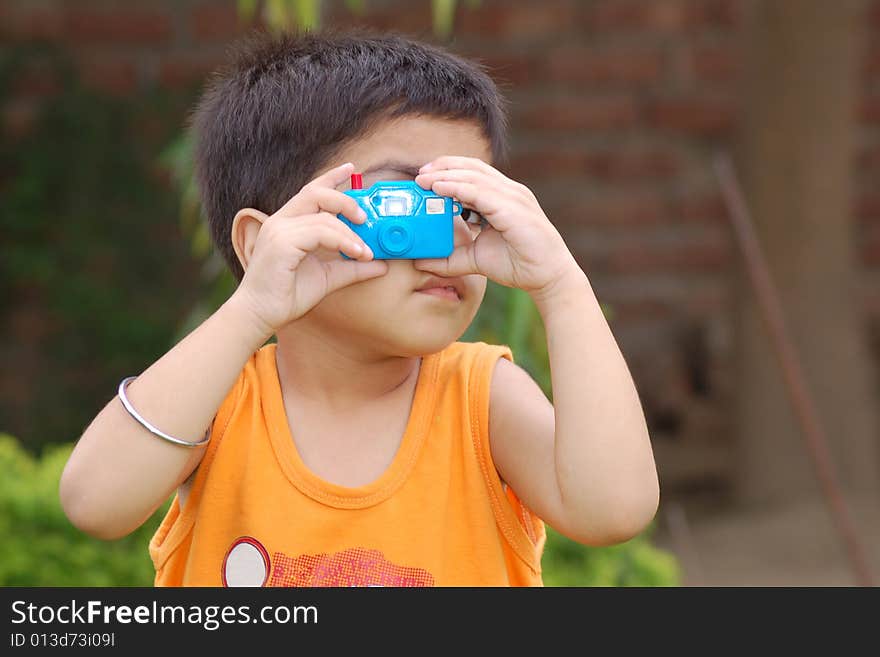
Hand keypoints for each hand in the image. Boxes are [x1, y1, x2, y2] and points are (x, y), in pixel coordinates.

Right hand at [233, 162, 387, 334]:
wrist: (260, 315)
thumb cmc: (287, 295)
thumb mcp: (328, 278)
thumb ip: (352, 268)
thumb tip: (381, 265)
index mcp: (288, 224)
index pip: (311, 191)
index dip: (331, 177)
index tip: (351, 169)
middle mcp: (281, 221)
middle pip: (316, 193)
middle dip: (345, 200)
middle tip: (365, 218)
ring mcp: (279, 230)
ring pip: (323, 217)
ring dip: (350, 233)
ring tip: (365, 251)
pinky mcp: (281, 243)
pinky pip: (319, 233)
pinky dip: (342, 241)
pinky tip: (356, 254)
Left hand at [413, 157, 581, 296]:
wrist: (547, 277)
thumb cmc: (519, 264)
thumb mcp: (476, 258)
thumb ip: (451, 257)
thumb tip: (421, 261)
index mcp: (503, 198)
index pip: (473, 173)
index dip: (448, 170)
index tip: (424, 176)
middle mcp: (509, 192)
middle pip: (472, 168)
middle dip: (443, 167)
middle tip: (419, 174)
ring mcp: (513, 197)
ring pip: (474, 176)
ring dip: (446, 175)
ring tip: (424, 179)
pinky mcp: (513, 209)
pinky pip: (480, 192)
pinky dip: (457, 188)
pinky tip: (439, 189)